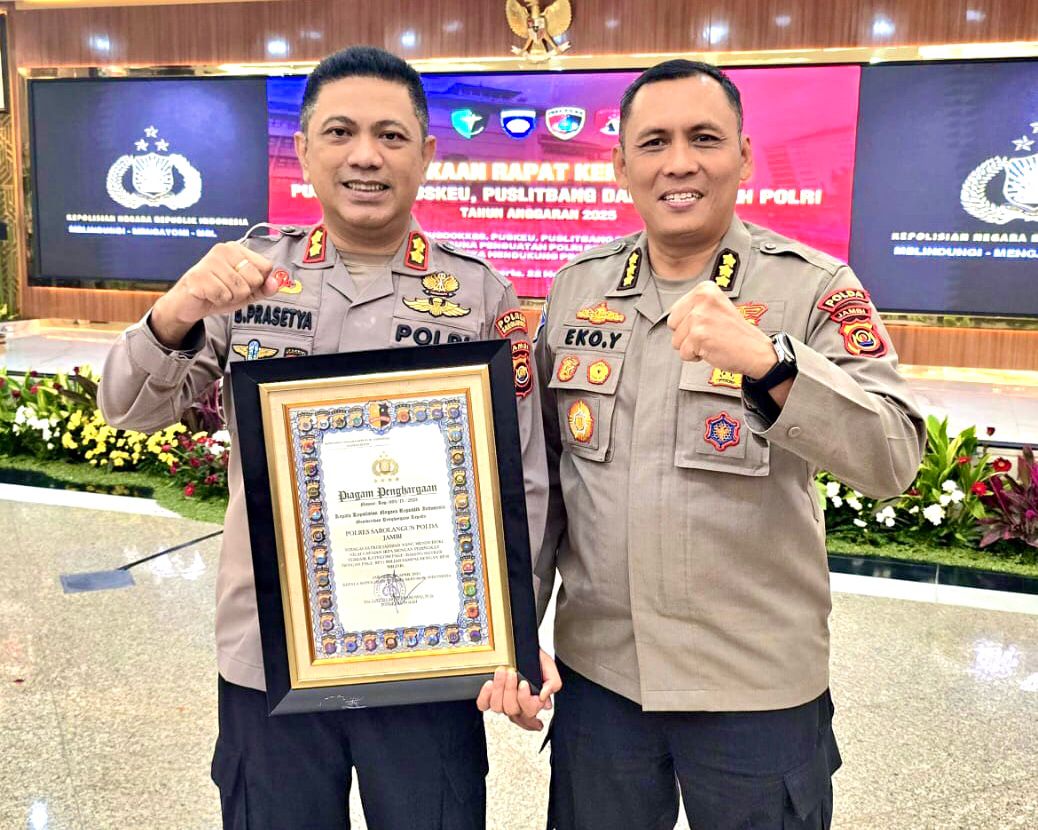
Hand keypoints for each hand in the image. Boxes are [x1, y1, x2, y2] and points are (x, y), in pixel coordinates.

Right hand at [151, 242, 277, 347]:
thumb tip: (275, 282)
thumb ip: (263, 287)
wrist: (189, 303)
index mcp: (237, 249)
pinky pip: (224, 295)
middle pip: (255, 278)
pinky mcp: (199, 276)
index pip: (266, 266)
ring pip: (240, 289)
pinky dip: (218, 301)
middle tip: (227, 289)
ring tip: (217, 292)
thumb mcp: (246, 291)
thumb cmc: (218, 292)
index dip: (257, 282)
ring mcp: (210, 261)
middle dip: (244, 291)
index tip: (241, 283)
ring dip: (230, 297)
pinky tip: (208, 294)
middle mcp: (224, 250)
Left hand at [475, 649, 562, 731]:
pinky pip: (483, 704)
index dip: (525, 703)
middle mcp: (517, 705)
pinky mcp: (489, 695)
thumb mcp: (549, 667)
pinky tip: (490, 683)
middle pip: (512, 710)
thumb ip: (553, 683)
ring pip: (498, 708)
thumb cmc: (535, 659)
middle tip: (512, 673)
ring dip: (500, 688)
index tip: (524, 684)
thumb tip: (544, 697)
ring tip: (503, 672)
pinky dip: (486, 695)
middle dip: (511, 690)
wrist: (522, 646)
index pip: (529, 718)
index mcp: (532, 703)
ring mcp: (502, 701)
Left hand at [666, 281, 776, 376]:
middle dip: (686, 335)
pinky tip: (712, 349)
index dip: (688, 323)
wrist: (755, 350)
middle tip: (709, 334)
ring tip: (711, 341)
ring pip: (676, 341)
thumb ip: (693, 306)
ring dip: (691, 346)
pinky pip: (684, 353)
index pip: (675, 310)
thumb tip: (671, 316)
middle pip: (672, 325)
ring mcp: (700, 317)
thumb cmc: (735, 333)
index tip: (707, 324)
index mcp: (705, 289)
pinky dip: (695, 356)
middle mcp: (702, 299)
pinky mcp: (699, 336)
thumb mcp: (715, 307)